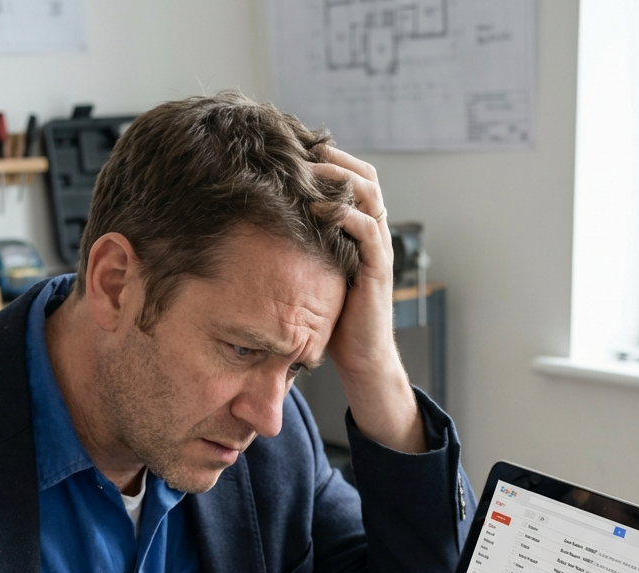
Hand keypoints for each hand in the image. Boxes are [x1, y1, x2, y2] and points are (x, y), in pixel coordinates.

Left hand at [312, 147, 425, 453]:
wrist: (359, 358)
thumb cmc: (332, 318)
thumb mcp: (310, 272)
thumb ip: (300, 244)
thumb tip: (259, 222)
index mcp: (359, 229)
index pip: (350, 178)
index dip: (326, 159)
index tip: (293, 148)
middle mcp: (373, 233)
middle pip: (363, 175)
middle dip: (333, 158)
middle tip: (300, 147)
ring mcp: (379, 248)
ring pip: (369, 193)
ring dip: (339, 177)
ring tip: (310, 169)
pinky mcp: (379, 269)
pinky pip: (367, 229)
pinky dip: (345, 213)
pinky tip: (318, 209)